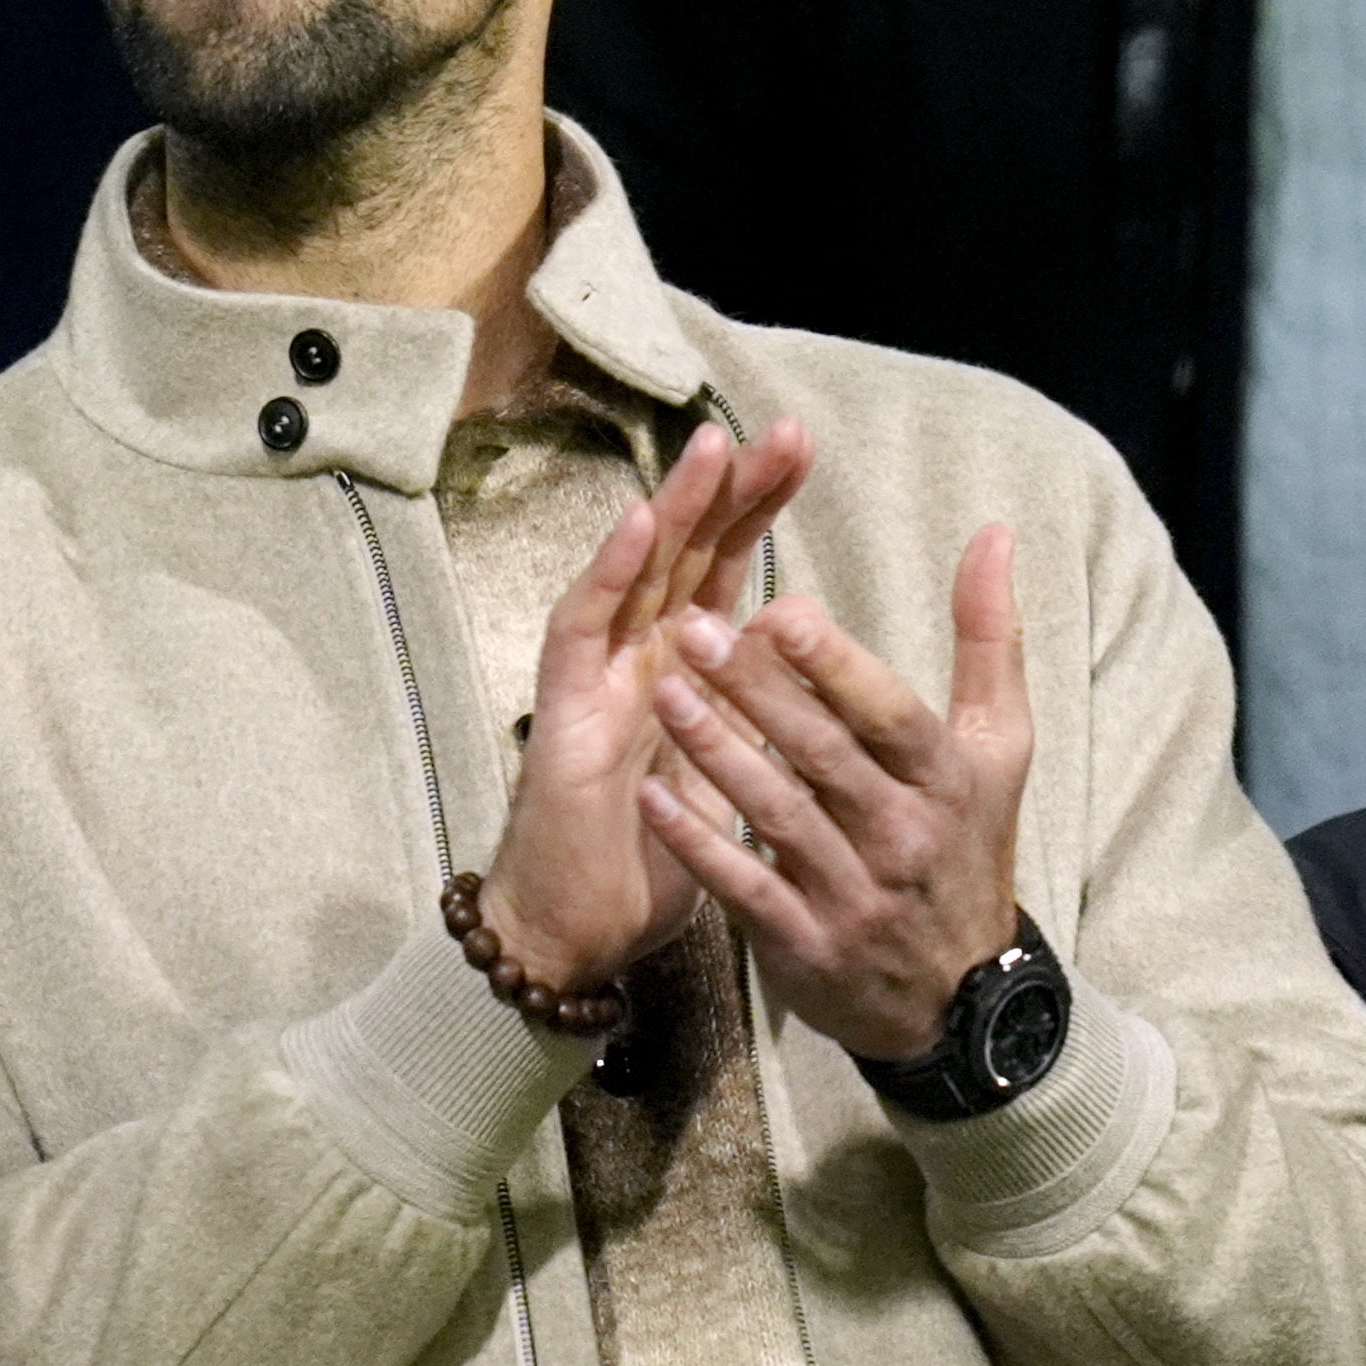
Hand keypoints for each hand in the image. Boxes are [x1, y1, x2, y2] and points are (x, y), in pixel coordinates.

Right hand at [478, 416, 813, 995]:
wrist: (583, 934)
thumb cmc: (653, 857)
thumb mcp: (729, 774)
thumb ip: (755, 714)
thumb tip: (802, 663)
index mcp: (684, 668)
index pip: (725, 569)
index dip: (758, 510)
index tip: (804, 454)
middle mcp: (638, 657)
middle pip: (686, 553)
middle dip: (730, 489)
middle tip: (783, 431)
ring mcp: (596, 677)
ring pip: (634, 573)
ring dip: (671, 508)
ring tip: (713, 447)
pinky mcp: (561, 712)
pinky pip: (581, 630)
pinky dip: (606, 573)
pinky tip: (635, 526)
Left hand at [639, 522, 1031, 1059]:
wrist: (960, 997)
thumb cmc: (968, 844)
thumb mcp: (998, 746)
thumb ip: (989, 638)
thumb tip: (994, 533)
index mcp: (945, 780)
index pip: (888, 714)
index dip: (835, 667)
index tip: (779, 610)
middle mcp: (902, 837)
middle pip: (822, 756)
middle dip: (756, 691)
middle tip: (693, 631)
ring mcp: (852, 895)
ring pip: (776, 814)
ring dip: (716, 752)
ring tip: (664, 692)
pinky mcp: (804, 943)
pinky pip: (743, 888)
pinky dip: (697, 843)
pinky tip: (650, 797)